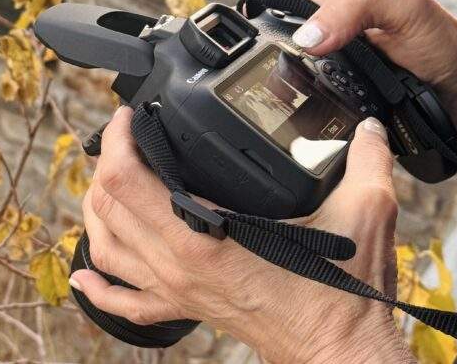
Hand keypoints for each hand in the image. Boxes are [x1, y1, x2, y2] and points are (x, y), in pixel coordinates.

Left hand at [69, 106, 413, 362]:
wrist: (339, 353)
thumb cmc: (342, 296)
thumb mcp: (364, 215)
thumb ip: (369, 160)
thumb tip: (372, 126)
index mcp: (205, 238)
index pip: (127, 180)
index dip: (117, 140)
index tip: (129, 116)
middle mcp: (177, 266)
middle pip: (106, 207)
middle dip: (105, 164)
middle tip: (125, 139)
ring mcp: (176, 291)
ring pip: (104, 247)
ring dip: (95, 211)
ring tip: (107, 180)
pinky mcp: (184, 310)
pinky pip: (124, 303)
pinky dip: (97, 286)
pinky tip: (84, 272)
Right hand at [292, 0, 456, 132]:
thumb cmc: (443, 43)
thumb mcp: (401, 7)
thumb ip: (353, 9)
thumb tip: (306, 37)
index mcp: (342, 9)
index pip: (293, 12)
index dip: (278, 28)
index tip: (270, 47)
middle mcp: (335, 41)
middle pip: (289, 51)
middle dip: (280, 65)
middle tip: (277, 82)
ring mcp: (339, 75)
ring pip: (298, 83)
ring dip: (293, 94)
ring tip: (287, 104)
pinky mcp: (345, 105)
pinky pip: (316, 110)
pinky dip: (310, 115)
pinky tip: (308, 120)